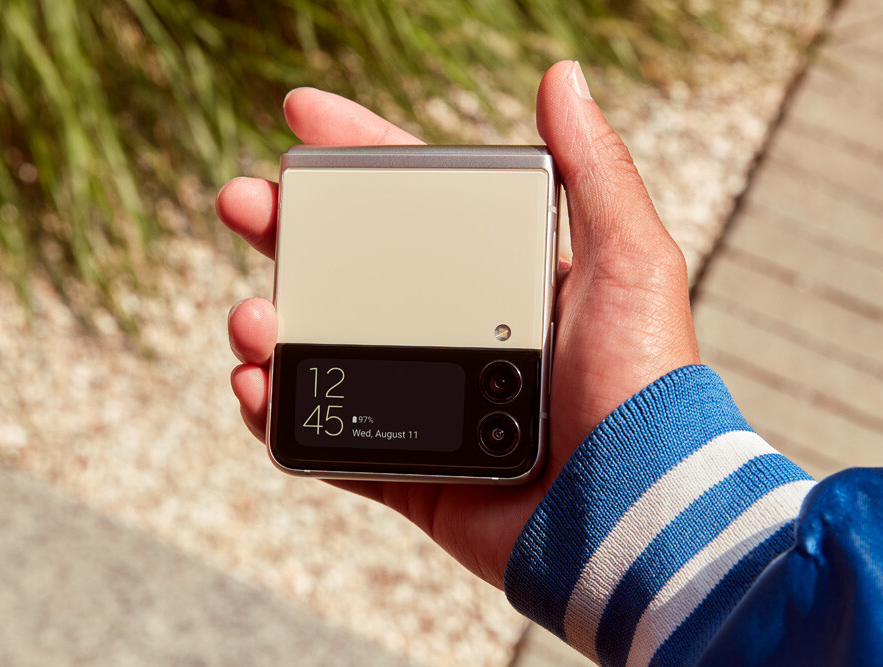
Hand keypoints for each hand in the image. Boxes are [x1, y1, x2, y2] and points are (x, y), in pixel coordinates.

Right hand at [218, 61, 699, 588]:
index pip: (419, 206)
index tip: (301, 117)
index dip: (360, 157)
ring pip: (330, 350)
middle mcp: (463, 336)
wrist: (634, 510)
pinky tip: (255, 386)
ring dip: (275, 324)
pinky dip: (283, 413)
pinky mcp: (413, 470)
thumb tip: (564, 78)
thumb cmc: (641, 384)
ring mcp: (432, 402)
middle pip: (354, 271)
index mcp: (504, 283)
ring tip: (252, 318)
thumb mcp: (630, 261)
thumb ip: (594, 172)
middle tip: (241, 204)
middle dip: (291, 233)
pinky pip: (332, 439)